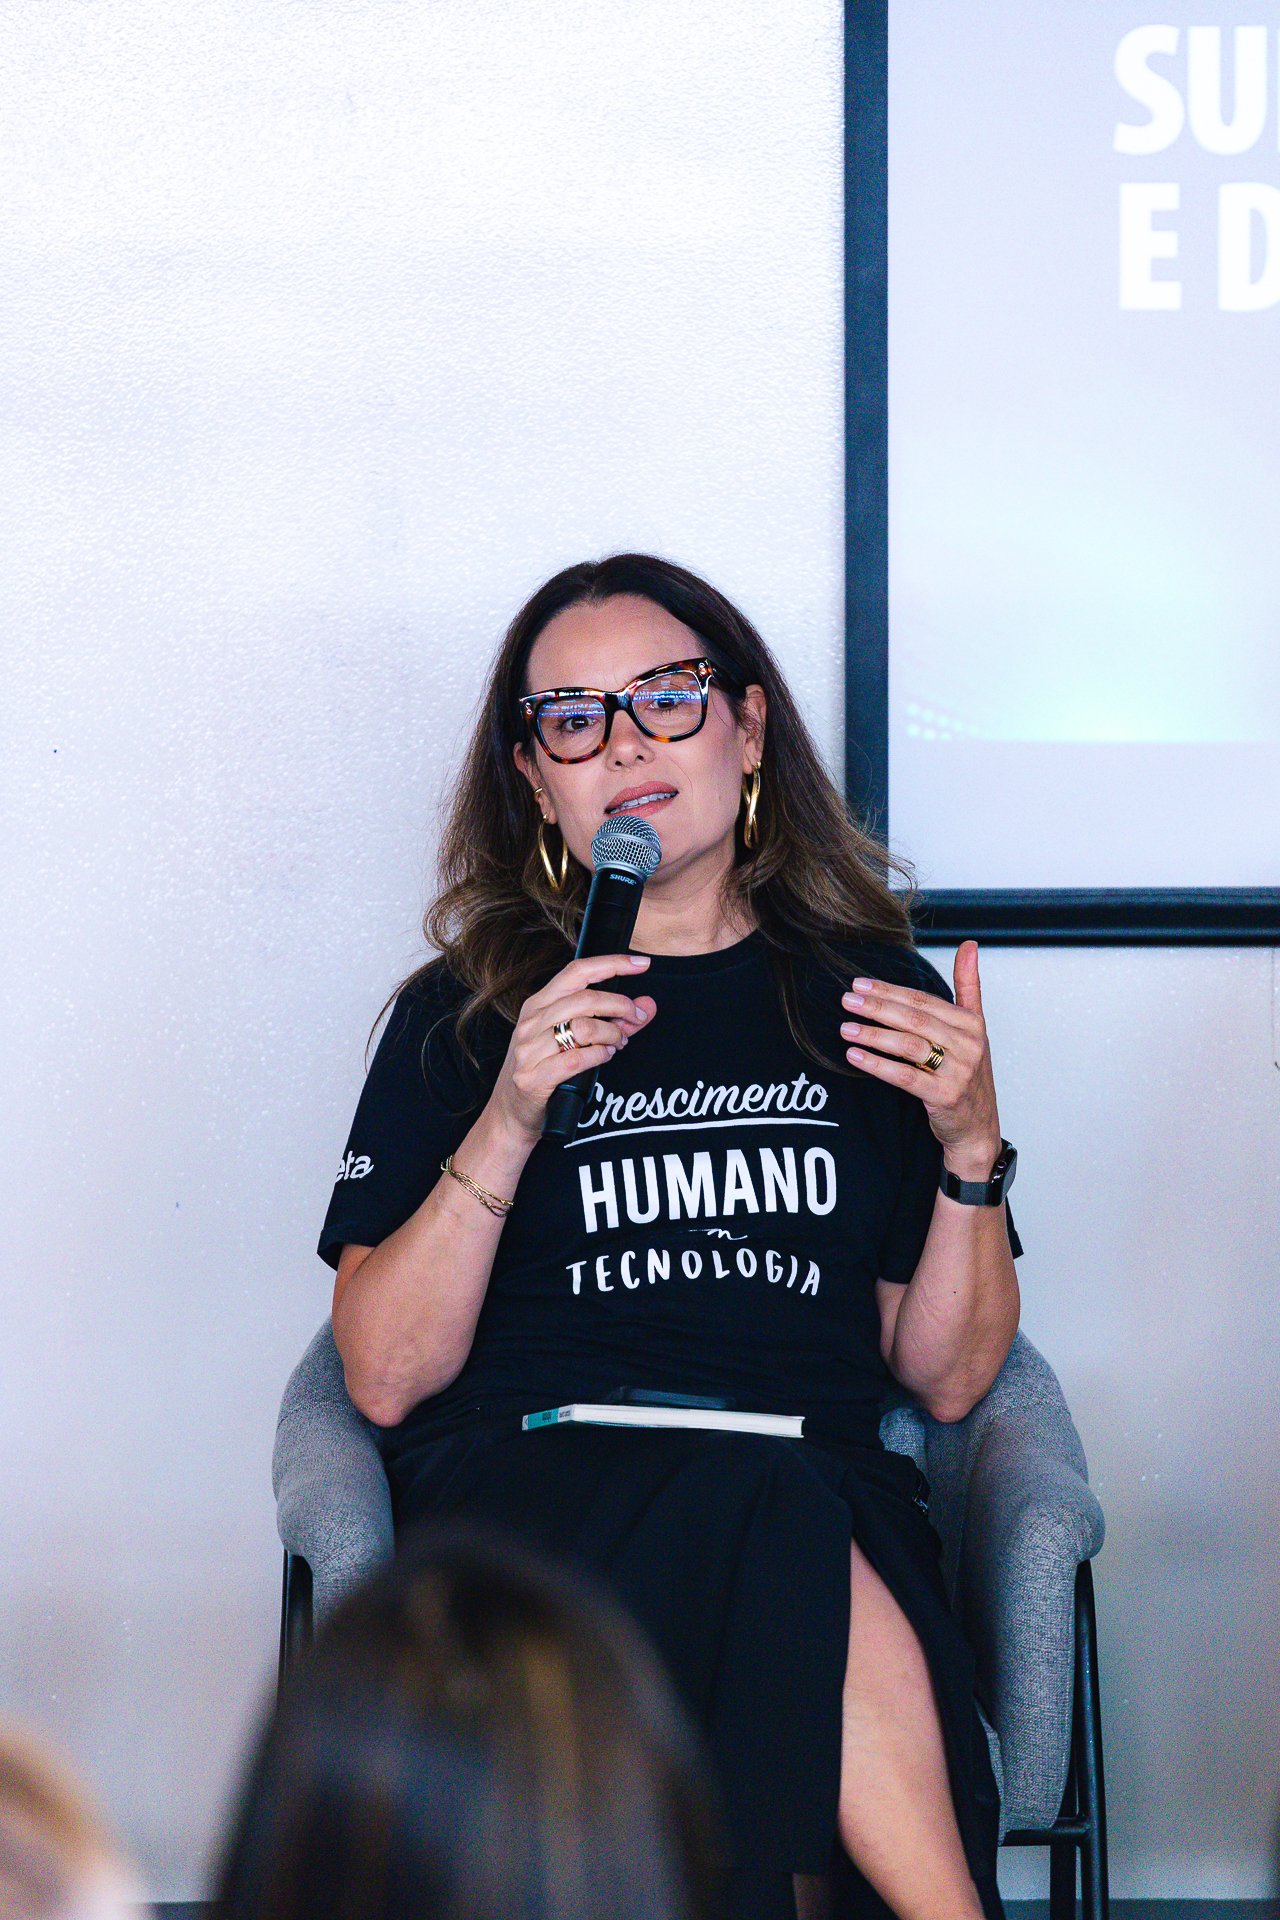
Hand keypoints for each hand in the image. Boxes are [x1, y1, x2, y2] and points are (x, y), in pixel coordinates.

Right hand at [487, 952, 655, 1143]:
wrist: (510, 1116)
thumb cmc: (544, 1073)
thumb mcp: (573, 1041)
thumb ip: (612, 1022)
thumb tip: (646, 1006)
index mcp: (538, 1005)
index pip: (577, 972)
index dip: (611, 964)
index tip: (641, 963)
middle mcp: (531, 1023)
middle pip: (585, 999)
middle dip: (620, 1006)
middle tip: (635, 1018)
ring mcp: (529, 1050)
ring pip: (584, 1027)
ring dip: (611, 1034)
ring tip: (617, 1043)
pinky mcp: (534, 1078)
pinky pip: (578, 1059)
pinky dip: (600, 1055)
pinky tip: (604, 1057)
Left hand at [838, 940, 1001, 1177]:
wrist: (977, 1127)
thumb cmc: (968, 1074)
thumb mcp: (973, 1029)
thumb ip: (969, 986)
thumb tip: (969, 945)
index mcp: (972, 1024)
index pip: (924, 1001)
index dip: (890, 991)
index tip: (860, 984)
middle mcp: (968, 1045)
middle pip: (914, 1019)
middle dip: (877, 1007)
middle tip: (847, 999)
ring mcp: (958, 1071)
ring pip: (908, 1045)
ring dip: (873, 1034)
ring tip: (845, 1027)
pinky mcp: (945, 1096)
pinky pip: (905, 1076)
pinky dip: (877, 1064)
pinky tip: (855, 1056)